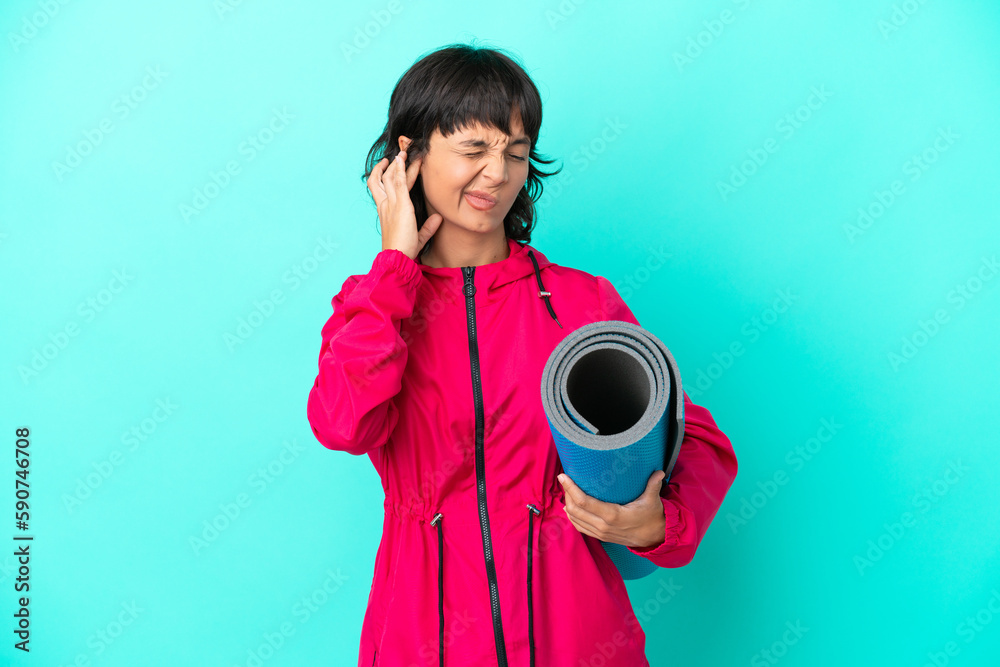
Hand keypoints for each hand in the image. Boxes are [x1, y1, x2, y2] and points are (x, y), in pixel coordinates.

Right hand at [367, 136, 442, 261]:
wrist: (397, 257)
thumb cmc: (404, 250)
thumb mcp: (419, 237)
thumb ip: (428, 227)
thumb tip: (439, 218)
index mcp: (386, 211)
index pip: (383, 188)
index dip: (385, 176)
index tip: (391, 167)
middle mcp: (386, 205)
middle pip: (384, 179)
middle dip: (391, 166)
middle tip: (399, 155)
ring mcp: (391, 204)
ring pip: (391, 177)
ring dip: (398, 164)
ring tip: (404, 152)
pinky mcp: (400, 205)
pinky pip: (398, 182)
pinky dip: (400, 169)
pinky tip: (402, 159)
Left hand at [557, 470, 667, 548]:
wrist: (654, 537)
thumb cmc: (652, 516)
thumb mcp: (653, 500)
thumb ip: (653, 484)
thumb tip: (659, 471)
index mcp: (613, 515)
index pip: (584, 501)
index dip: (570, 488)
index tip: (563, 476)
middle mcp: (603, 526)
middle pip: (574, 509)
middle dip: (566, 493)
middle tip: (564, 479)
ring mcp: (600, 533)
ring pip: (574, 519)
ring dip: (567, 504)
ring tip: (566, 489)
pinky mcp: (600, 537)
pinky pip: (579, 527)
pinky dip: (571, 516)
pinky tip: (569, 507)